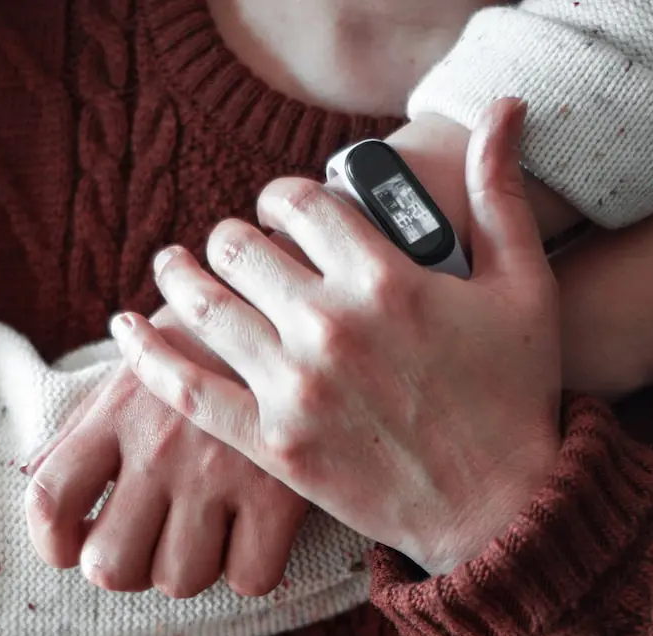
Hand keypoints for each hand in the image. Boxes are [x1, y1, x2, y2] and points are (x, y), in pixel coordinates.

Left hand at [24, 307, 308, 597]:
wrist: (295, 308)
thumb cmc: (206, 345)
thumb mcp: (135, 369)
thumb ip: (83, 425)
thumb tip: (35, 473)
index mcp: (116, 413)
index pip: (50, 499)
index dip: (48, 543)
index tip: (68, 547)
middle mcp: (160, 446)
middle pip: (112, 565)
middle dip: (123, 567)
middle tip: (145, 542)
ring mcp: (221, 471)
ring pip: (180, 580)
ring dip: (187, 568)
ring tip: (203, 533)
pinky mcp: (280, 491)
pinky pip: (250, 578)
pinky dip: (247, 569)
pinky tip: (250, 537)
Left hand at [110, 99, 561, 575]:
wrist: (498, 506)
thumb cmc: (516, 397)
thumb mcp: (525, 287)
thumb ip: (502, 196)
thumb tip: (501, 112)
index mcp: (385, 278)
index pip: (302, 202)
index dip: (284, 193)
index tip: (281, 205)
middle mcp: (330, 325)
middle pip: (241, 246)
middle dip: (233, 236)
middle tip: (233, 246)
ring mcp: (295, 388)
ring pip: (205, 306)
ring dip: (179, 275)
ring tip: (170, 265)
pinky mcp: (273, 444)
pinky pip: (189, 389)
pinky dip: (147, 354)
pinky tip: (127, 327)